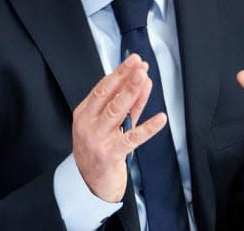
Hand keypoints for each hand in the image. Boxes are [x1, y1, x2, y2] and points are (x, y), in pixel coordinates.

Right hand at [72, 54, 167, 201]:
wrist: (91, 183)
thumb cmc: (100, 149)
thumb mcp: (110, 124)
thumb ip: (128, 105)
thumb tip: (143, 80)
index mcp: (84, 113)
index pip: (102, 88)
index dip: (119, 73)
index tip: (134, 61)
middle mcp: (87, 124)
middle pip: (108, 96)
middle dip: (125, 78)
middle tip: (139, 65)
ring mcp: (97, 139)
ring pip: (116, 112)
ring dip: (131, 93)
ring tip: (144, 79)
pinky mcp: (109, 155)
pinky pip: (131, 138)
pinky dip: (147, 127)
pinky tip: (160, 118)